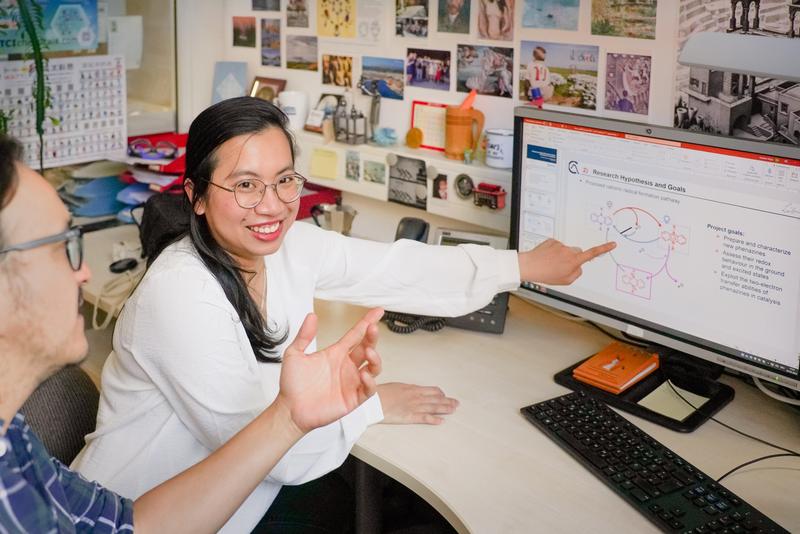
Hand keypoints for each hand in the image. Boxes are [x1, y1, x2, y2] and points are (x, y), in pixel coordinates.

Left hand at [278, 308, 383, 433]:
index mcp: (336, 353)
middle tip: (372, 328)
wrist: (289, 410)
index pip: (356, 335)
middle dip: (372, 337)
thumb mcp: (294, 354)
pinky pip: (368, 389)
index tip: (378, 311)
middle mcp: (346, 366)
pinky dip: (370, 382)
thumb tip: (311, 315)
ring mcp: (351, 382)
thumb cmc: (292, 384)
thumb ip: (304, 336)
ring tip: (369, 352)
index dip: (367, 322)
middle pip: (367, 347)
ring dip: (375, 358)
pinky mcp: (353, 398)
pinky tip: (363, 374)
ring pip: (373, 367)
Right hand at [377, 383, 458, 424]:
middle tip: (456, 403)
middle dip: (447, 401)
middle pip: (435, 399)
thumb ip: (405, 389)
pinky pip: (424, 418)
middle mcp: (415, 397)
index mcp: (412, 388)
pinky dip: (434, 420)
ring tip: (453, 410)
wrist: (372, 401)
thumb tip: (409, 390)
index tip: (445, 396)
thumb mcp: (394, 386)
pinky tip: (441, 421)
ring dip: (445, 409)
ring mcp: (413, 407)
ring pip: (433, 407)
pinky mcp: (409, 417)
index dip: (439, 394)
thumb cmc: (380, 393)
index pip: (430, 390)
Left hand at [518, 239, 615, 284]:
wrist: (530, 266)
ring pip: (566, 250)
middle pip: (577, 253)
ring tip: (551, 263)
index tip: (612, 244)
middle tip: (561, 266)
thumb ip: (577, 273)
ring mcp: (560, 245)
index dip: (604, 249)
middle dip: (573, 258)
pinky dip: (553, 251)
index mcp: (574, 261)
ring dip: (561, 255)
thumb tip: (579, 267)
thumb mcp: (566, 281)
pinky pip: (557, 246)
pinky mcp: (552, 241)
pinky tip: (546, 258)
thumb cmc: (546, 274)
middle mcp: (569, 251)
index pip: (592, 254)